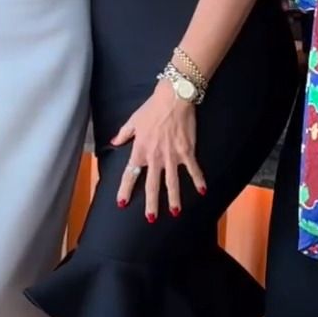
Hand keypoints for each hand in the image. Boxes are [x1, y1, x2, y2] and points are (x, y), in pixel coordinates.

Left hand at [111, 80, 205, 219]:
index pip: (130, 174)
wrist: (173, 98)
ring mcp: (172, 156)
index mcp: (140, 150)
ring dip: (174, 199)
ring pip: (172, 182)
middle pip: (152, 185)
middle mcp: (155, 157)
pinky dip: (198, 180)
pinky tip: (202, 191)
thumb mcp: (133, 121)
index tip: (122, 203)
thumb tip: (114, 142)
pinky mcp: (187, 151)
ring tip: (175, 213)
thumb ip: (124, 134)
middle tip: (151, 218)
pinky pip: (193, 169)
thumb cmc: (152, 108)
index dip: (125, 189)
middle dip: (151, 203)